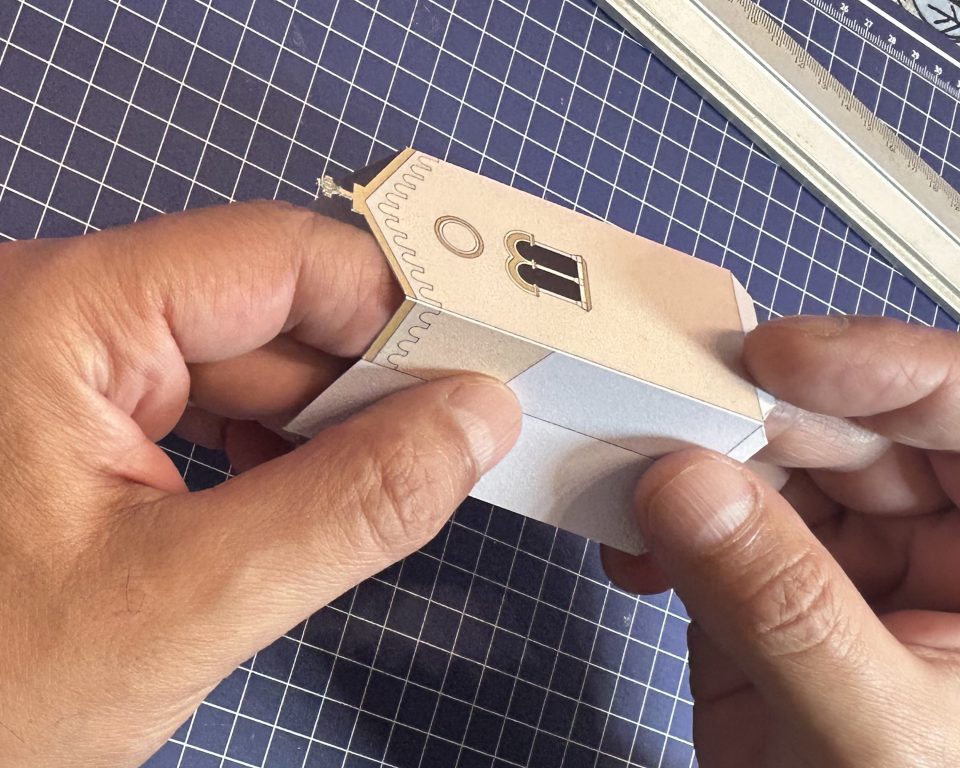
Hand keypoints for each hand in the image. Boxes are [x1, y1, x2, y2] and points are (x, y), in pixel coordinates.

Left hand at [0, 202, 520, 766]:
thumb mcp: (184, 604)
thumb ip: (351, 506)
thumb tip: (476, 420)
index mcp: (55, 314)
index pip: (277, 258)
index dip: (393, 308)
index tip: (478, 369)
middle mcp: (55, 313)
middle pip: (268, 308)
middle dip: (367, 382)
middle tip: (455, 444)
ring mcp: (61, 364)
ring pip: (247, 362)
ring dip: (324, 424)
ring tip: (380, 489)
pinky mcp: (74, 415)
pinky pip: (208, 406)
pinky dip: (274, 450)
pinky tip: (303, 500)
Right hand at [604, 315, 959, 766]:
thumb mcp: (879, 744)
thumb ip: (786, 610)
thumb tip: (688, 485)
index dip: (898, 369)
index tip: (784, 361)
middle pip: (866, 429)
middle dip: (764, 424)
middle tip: (673, 423)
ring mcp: (864, 562)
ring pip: (781, 467)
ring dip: (700, 469)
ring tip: (637, 485)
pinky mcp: (781, 587)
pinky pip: (720, 520)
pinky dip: (665, 524)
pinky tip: (633, 546)